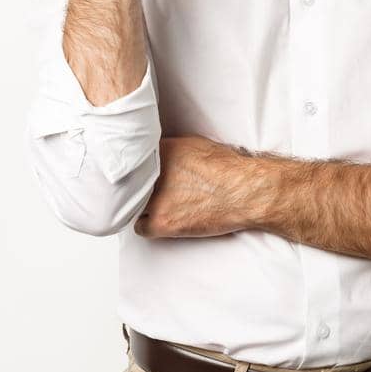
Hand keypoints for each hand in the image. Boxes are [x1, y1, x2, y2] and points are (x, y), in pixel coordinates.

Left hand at [134, 136, 257, 238]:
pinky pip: (140, 227)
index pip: (133, 158)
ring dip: (140, 206)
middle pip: (128, 182)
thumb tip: (159, 153)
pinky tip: (158, 220)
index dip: (137, 168)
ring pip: (131, 204)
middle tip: (144, 190)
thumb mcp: (195, 144)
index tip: (139, 173)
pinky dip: (147, 225)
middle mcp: (153, 173)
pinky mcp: (162, 221)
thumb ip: (170, 148)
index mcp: (161, 150)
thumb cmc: (227, 168)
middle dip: (136, 186)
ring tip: (153, 206)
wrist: (242, 191)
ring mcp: (155, 199)